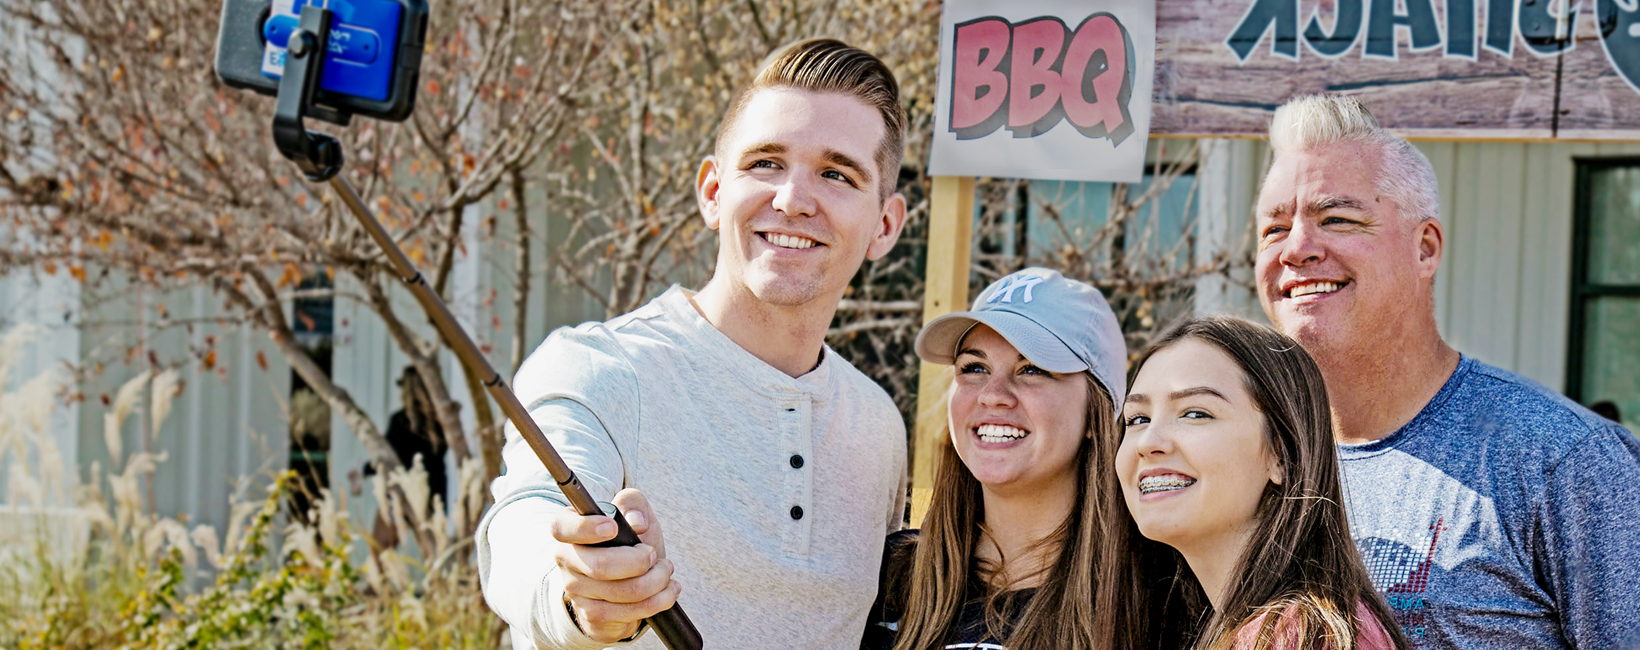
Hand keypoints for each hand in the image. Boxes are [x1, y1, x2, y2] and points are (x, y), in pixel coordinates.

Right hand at [547, 488, 680, 642]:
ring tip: (665, 571)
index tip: (612, 528)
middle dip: (641, 561)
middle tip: (654, 554)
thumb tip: (636, 521)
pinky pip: (632, 611)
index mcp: (569, 530)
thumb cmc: (629, 540)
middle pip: (602, 566)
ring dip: (657, 580)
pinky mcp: (593, 615)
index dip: (585, 528)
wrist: (629, 582)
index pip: (561, 527)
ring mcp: (577, 591)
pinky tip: (667, 590)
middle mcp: (567, 561)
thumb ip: (632, 503)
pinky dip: (659, 600)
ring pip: (624, 591)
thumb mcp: (633, 514)